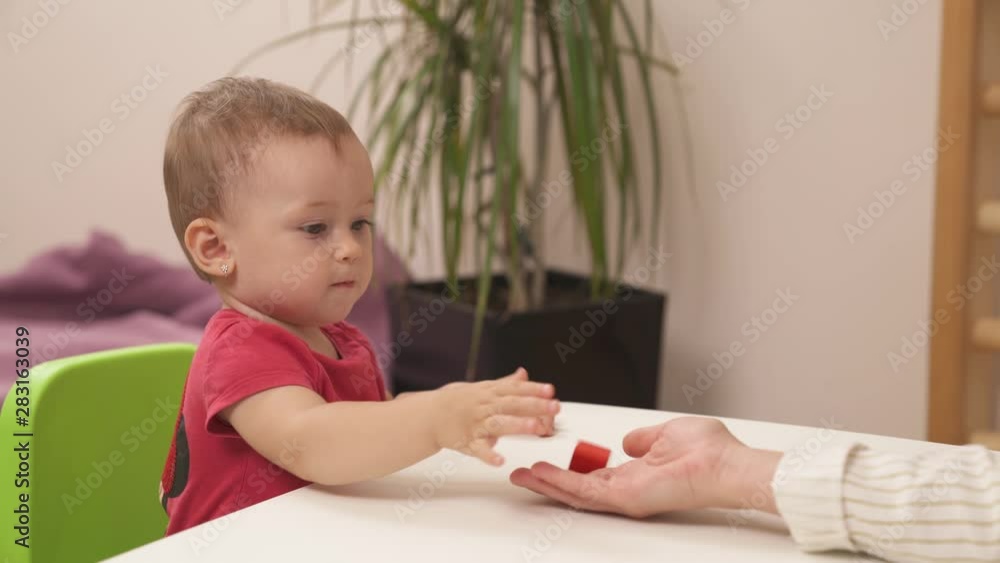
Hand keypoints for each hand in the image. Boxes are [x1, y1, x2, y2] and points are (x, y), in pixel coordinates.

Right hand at [431, 368, 559, 465]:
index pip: (514, 389)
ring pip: (499, 424)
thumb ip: (505, 384)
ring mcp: (476, 424)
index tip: (550, 390)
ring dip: (518, 425)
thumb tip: (524, 374)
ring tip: (538, 427)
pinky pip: (478, 450)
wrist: (429, 415)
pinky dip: (489, 455)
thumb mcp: (482, 388)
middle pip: (511, 404)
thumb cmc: (459, 402)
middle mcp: (484, 406)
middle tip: (555, 406)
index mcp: (489, 392)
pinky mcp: (467, 442)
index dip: (533, 389)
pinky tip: (501, 460)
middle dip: (534, 405)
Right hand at [510, 416, 780, 517]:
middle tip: (521, 475)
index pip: (593, 477)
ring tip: (520, 477)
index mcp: (636, 474)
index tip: (547, 466)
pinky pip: (585, 492)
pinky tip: (540, 476)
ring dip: (546, 484)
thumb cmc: (709, 450)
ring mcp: (625, 496)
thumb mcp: (666, 434)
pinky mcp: (626, 497)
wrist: (726, 465)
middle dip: (548, 483)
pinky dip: (559, 484)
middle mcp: (627, 489)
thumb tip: (627, 442)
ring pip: (575, 493)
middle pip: (578, 489)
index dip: (568, 472)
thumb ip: (643, 438)